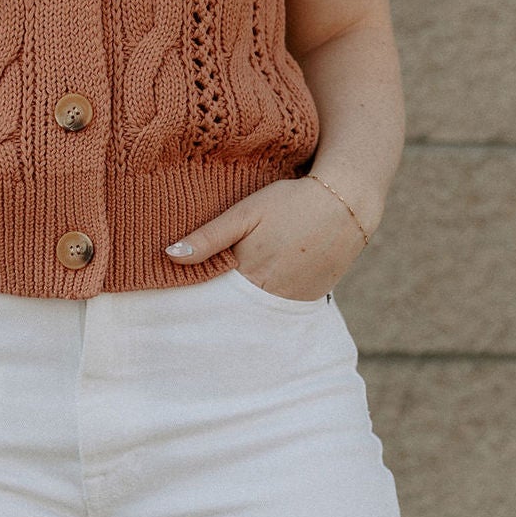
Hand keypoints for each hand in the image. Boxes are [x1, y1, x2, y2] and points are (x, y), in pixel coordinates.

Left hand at [165, 173, 372, 298]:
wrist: (344, 205)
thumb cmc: (291, 203)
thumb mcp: (245, 213)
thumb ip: (209, 236)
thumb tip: (171, 255)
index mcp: (248, 274)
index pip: (212, 298)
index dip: (196, 297)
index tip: (179, 299)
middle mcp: (270, 295)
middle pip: (234, 310)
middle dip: (218, 308)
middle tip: (198, 311)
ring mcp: (292, 301)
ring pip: (257, 313)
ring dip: (243, 308)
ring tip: (231, 301)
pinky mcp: (309, 300)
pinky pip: (279, 310)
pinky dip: (266, 305)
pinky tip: (260, 292)